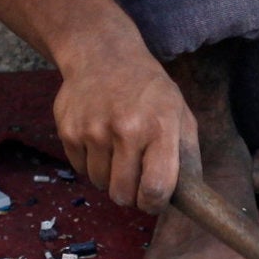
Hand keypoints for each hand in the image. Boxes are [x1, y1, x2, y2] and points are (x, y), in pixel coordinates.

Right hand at [51, 39, 199, 210]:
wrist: (102, 54)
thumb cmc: (148, 90)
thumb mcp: (179, 113)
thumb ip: (187, 155)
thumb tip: (189, 197)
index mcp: (160, 127)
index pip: (155, 187)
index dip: (153, 204)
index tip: (152, 201)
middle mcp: (126, 129)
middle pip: (123, 194)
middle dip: (130, 194)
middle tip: (134, 177)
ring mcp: (93, 130)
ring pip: (100, 183)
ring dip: (109, 177)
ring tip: (116, 150)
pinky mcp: (68, 130)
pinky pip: (80, 170)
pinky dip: (90, 163)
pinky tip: (98, 138)